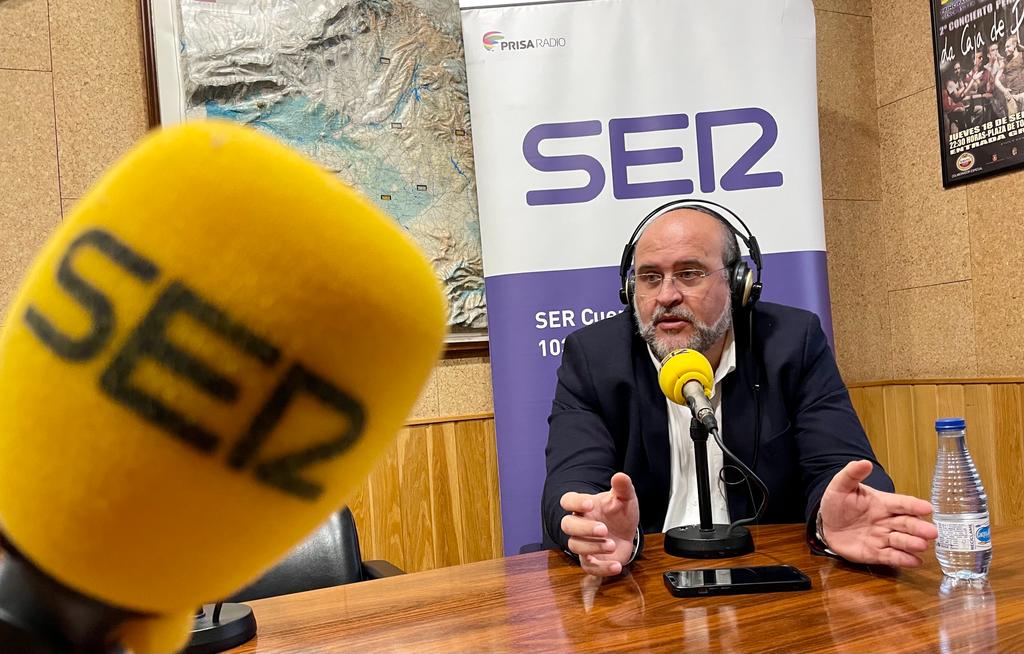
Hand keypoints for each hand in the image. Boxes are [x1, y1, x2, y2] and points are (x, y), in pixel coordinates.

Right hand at [559, 472, 639, 576]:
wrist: (627, 534)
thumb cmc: (620, 514)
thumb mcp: (625, 499)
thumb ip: (623, 487)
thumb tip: (620, 476)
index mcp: (583, 506)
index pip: (568, 500)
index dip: (575, 502)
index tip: (591, 503)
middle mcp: (579, 525)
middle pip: (567, 525)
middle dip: (584, 528)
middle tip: (603, 529)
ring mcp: (583, 543)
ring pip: (575, 546)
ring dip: (593, 547)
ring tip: (611, 545)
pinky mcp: (591, 561)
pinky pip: (589, 567)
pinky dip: (602, 568)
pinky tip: (617, 566)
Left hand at [819, 460, 937, 566]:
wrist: (826, 524)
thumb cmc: (838, 503)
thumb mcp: (841, 486)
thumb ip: (852, 474)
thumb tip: (865, 462)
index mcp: (882, 503)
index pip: (901, 503)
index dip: (914, 505)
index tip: (928, 508)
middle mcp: (887, 521)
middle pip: (906, 524)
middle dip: (919, 528)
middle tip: (932, 532)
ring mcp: (882, 538)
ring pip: (901, 541)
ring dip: (912, 543)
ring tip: (922, 545)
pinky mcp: (876, 553)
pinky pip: (891, 557)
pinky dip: (903, 559)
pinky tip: (914, 562)